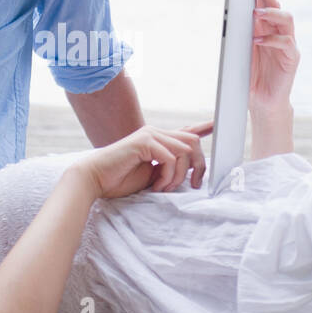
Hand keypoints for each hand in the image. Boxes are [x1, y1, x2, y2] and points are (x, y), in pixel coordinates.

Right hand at [73, 125, 207, 199]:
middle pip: (192, 141)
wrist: (95, 179)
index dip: (202, 128)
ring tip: (164, 188)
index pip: (184, 132)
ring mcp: (150, 135)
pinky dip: (168, 176)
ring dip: (179, 175)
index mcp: (157, 140)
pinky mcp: (144, 141)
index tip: (216, 124)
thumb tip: (186, 171)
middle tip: (193, 184)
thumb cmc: (119, 179)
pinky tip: (156, 185)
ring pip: (184, 151)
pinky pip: (170, 159)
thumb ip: (168, 169)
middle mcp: (155, 133)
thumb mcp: (151, 176)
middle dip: (198, 165)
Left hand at [250, 0, 298, 111]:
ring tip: (256, 12)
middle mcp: (281, 34)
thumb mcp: (244, 52)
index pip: (268, 4)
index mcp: (268, 30)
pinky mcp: (292, 59)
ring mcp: (288, 45)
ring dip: (271, 13)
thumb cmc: (252, 77)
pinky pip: (286, 43)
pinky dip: (271, 39)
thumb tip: (235, 16)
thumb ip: (244, 35)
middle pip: (278, 6)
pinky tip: (257, 39)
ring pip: (287, 20)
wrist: (263, 102)